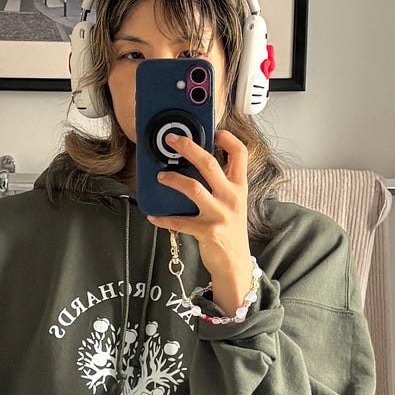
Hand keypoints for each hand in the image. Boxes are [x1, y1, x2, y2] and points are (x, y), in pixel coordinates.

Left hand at [144, 128, 254, 309]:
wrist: (235, 264)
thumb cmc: (230, 230)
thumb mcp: (233, 203)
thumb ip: (221, 184)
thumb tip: (195, 164)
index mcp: (239, 187)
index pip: (240, 154)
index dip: (227, 139)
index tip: (214, 131)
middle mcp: (232, 197)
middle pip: (210, 164)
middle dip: (189, 147)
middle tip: (172, 139)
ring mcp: (220, 214)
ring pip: (193, 188)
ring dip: (173, 180)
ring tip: (160, 176)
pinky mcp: (207, 231)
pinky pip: (180, 222)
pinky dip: (164, 219)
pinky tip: (153, 215)